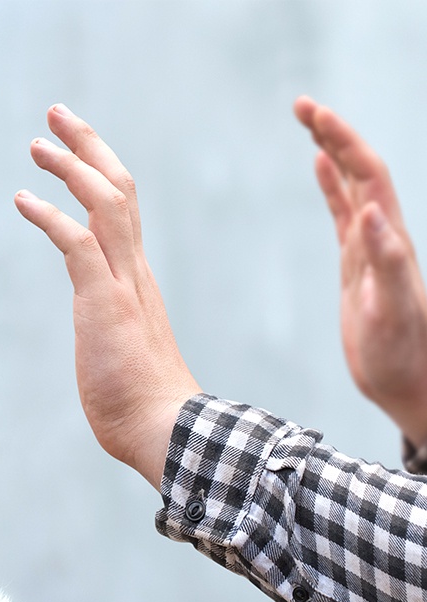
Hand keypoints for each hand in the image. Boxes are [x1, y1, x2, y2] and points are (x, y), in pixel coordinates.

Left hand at [15, 104, 200, 489]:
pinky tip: (23, 198)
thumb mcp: (121, 350)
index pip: (123, 208)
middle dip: (88, 146)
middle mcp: (134, 270)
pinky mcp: (104, 302)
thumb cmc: (142, 402)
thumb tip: (103, 337)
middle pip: (119, 187)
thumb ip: (112, 328)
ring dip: (71, 166)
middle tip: (57, 116)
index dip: (99, 171)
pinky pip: (77, 242)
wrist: (166, 431)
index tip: (75, 149)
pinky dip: (50, 215)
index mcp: (136, 278)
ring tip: (38, 143)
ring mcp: (122, 283)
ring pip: (105, 202)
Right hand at [295, 96, 426, 444]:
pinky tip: (320, 169)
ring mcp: (370, 247)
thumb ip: (387, 259)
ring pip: (352, 184)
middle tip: (301, 104)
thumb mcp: (394, 309)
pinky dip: (331, 185)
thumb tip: (370, 209)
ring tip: (309, 122)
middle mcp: (384, 234)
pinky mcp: (358, 264)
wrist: (412, 383)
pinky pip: (343, 213)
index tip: (314, 114)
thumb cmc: (404, 354)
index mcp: (391, 239)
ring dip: (332, 150)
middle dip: (333, 133)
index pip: (367, 174)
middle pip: (359, 168)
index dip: (343, 140)